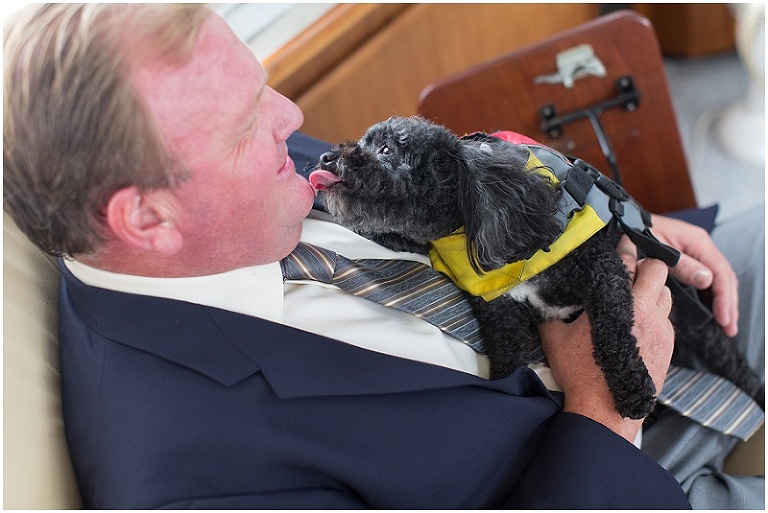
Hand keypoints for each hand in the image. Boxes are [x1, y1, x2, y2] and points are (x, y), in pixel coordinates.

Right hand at [538, 237, 674, 441]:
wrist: (605, 411)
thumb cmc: (579, 373)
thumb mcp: (554, 338)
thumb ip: (549, 311)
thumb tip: (536, 293)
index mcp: (618, 303)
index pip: (625, 263)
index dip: (621, 250)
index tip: (618, 244)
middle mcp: (645, 311)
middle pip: (657, 270)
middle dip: (644, 266)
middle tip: (628, 270)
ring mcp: (662, 329)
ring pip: (667, 294)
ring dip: (653, 289)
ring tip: (634, 296)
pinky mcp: (669, 346)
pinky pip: (668, 318)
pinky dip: (657, 313)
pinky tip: (639, 321)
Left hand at [650, 214, 738, 336]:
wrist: (625, 224)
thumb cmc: (638, 232)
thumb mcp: (657, 248)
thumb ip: (681, 264)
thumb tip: (707, 280)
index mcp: (698, 241)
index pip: (720, 273)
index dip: (724, 297)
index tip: (724, 318)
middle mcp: (701, 246)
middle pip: (724, 278)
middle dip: (729, 304)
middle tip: (730, 328)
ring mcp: (695, 253)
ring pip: (718, 280)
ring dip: (724, 302)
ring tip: (726, 324)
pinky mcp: (688, 260)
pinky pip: (706, 279)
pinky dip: (712, 296)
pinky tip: (713, 310)